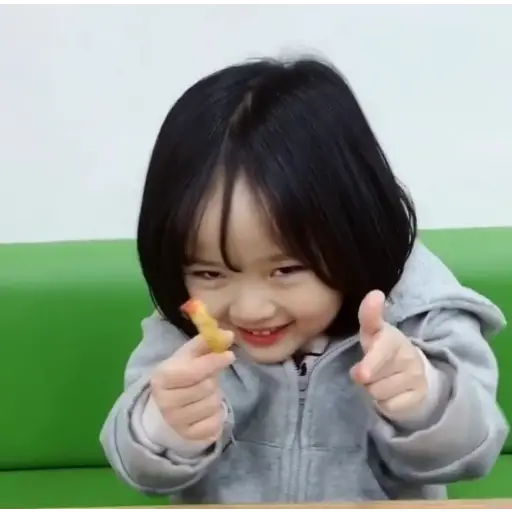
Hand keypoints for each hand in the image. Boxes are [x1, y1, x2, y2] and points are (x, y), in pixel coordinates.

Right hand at [150, 332, 234, 442]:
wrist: (169, 403)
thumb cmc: (181, 373)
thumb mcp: (189, 354)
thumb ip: (207, 342)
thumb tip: (228, 335)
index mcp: (162, 377)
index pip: (193, 371)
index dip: (214, 362)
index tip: (229, 355)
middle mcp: (164, 402)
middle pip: (206, 387)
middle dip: (213, 379)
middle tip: (209, 377)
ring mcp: (175, 421)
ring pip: (213, 405)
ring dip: (216, 396)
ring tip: (207, 393)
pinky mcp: (188, 436)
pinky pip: (215, 424)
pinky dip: (218, 414)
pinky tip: (209, 409)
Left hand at [351, 290, 427, 416]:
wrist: (415, 373)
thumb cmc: (383, 349)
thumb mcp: (373, 332)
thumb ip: (370, 315)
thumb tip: (376, 293)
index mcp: (393, 338)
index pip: (382, 349)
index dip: (371, 362)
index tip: (361, 373)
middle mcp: (408, 355)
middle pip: (370, 377)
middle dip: (365, 376)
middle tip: (369, 370)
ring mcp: (416, 376)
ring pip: (377, 392)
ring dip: (374, 389)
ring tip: (383, 379)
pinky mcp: (420, 396)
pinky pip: (389, 406)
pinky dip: (386, 403)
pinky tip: (392, 392)